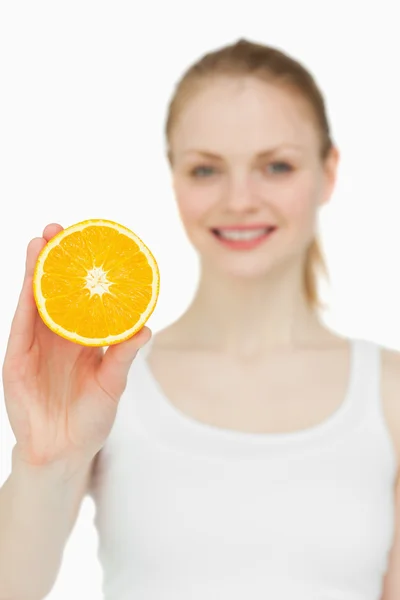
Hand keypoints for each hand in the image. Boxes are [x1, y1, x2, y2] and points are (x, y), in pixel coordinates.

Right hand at [2, 223, 150, 474]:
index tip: (91, 242)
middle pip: (56, 290)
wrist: (63, 453)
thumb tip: (146, 327)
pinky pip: (22, 325)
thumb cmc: (90, 418)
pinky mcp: (18, 360)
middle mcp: (58, 336)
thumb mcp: (113, 384)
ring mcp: (35, 346)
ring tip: (41, 240)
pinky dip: (25, 300)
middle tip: (61, 228)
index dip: (83, 271)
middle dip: (57, 259)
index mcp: (82, 339)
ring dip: (36, 270)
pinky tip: (30, 277)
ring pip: (35, 300)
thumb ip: (123, 356)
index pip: (82, 297)